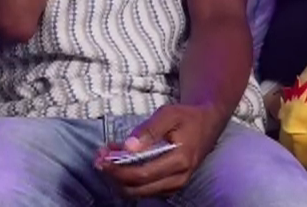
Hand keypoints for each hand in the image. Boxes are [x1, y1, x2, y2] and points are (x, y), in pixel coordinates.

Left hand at [94, 103, 223, 198]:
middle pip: (138, 189)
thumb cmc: (187, 117)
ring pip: (140, 192)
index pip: (142, 174)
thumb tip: (128, 147)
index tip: (101, 159)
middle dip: (114, 176)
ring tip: (106, 159)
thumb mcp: (168, 114)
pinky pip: (146, 189)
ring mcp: (175, 185)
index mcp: (179, 160)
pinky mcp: (171, 185)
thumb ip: (148, 130)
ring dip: (119, 179)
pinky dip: (129, 179)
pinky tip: (120, 163)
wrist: (207, 124)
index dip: (118, 170)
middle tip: (98, 159)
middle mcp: (178, 178)